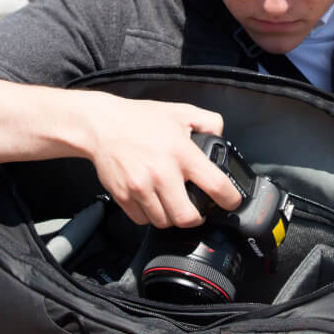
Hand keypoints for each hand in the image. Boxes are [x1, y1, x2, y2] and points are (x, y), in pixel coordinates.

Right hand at [80, 93, 244, 228]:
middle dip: (196, 218)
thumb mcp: (181, 111)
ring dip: (171, 217)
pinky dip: (150, 215)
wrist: (101, 124)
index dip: (230, 199)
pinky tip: (153, 201)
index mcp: (181, 153)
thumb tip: (222, 136)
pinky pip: (142, 220)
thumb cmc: (140, 118)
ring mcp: (140, 187)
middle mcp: (162, 173)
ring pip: (164, 222)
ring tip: (172, 204)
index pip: (216, 185)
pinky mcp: (123, 196)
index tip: (231, 202)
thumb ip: (209, 122)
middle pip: (187, 217)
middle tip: (197, 211)